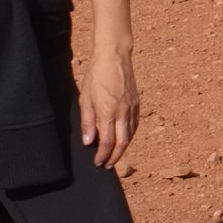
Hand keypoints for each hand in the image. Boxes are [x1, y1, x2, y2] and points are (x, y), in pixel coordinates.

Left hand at [80, 49, 140, 169]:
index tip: (98, 162)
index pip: (107, 141)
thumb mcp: (85, 99)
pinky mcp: (137, 103)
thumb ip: (87, 121)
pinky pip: (134, 125)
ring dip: (122, 148)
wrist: (114, 58)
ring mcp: (132, 108)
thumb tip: (88, 141)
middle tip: (108, 165)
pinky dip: (129, 136)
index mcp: (108, 112)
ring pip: (130, 135)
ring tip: (114, 155)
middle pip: (122, 142)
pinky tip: (123, 138)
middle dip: (115, 156)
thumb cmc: (96, 76)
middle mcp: (122, 112)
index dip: (103, 155)